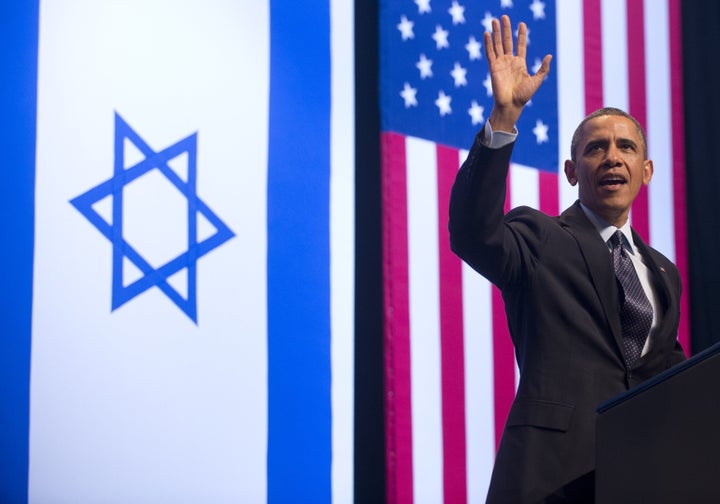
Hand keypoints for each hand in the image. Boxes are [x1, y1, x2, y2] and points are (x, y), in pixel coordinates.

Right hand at [484, 15, 551, 131]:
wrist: (512, 104)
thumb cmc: (524, 95)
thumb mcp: (537, 80)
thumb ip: (543, 68)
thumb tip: (549, 55)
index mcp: (520, 63)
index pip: (520, 45)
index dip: (521, 35)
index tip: (522, 24)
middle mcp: (509, 61)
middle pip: (506, 41)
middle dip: (506, 29)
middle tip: (504, 17)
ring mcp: (500, 63)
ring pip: (497, 44)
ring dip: (496, 32)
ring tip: (494, 20)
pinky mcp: (493, 67)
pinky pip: (490, 53)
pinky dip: (488, 43)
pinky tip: (487, 33)